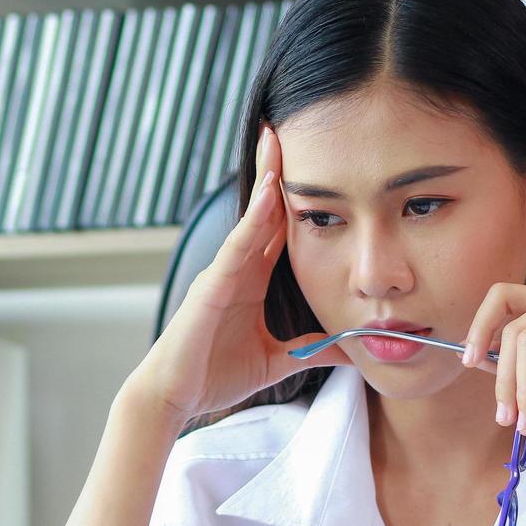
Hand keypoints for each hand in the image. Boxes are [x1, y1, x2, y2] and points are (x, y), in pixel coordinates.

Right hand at [132, 124, 349, 421]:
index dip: (293, 197)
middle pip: (263, 211)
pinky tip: (271, 192)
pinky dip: (254, 218)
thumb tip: (352, 348)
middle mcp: (235, 269)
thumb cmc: (212, 376)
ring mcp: (220, 273)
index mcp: (249, 282)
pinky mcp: (211, 287)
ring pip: (250, 219)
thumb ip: (312, 351)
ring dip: (267, 180)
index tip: (314, 163)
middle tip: (292, 127)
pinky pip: (237, 246)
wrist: (173, 398)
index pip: (276, 230)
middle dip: (276, 170)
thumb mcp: (277, 361)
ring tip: (280, 139)